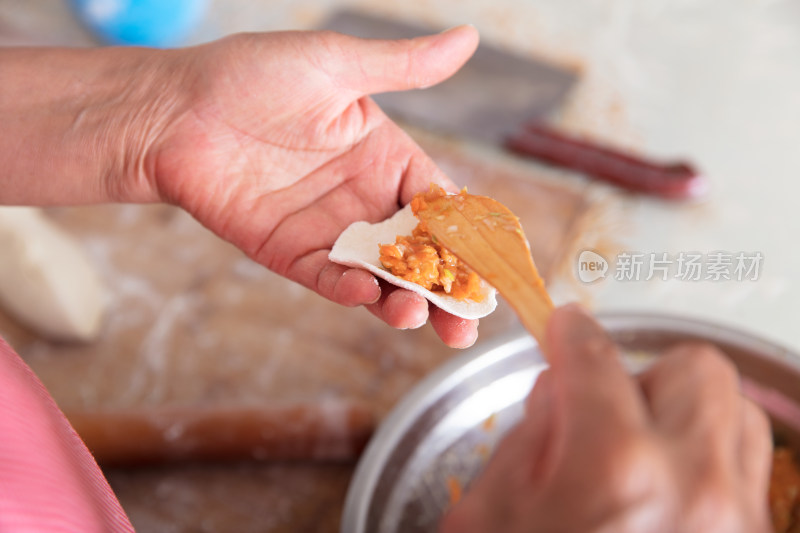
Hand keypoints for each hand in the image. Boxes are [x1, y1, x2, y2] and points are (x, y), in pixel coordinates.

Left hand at [139, 28, 479, 346]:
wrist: (173, 110)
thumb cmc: (250, 75)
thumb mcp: (336, 64)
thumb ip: (404, 66)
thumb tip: (469, 39)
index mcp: (384, 155)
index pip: (439, 201)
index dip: (466, 233)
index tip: (490, 262)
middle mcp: (362, 198)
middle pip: (418, 252)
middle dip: (446, 287)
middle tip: (468, 320)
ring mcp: (327, 229)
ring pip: (378, 275)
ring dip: (403, 300)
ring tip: (420, 314)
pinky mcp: (289, 252)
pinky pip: (327, 277)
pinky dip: (349, 290)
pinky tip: (366, 294)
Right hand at [440, 304, 772, 531]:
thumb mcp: (488, 516)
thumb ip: (528, 436)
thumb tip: (560, 387)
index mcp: (615, 470)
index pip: (595, 360)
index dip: (571, 333)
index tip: (563, 328)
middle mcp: (697, 487)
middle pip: (695, 369)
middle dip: (642, 371)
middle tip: (603, 404)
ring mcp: (739, 525)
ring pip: (736, 413)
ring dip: (684, 412)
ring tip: (637, 449)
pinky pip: (747, 470)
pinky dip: (706, 459)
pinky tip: (660, 494)